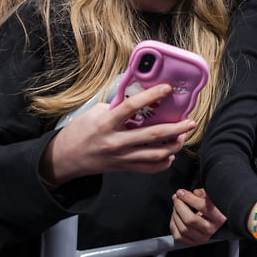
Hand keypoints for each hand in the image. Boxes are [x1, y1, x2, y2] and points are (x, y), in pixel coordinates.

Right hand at [39, 84, 191, 186]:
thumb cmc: (80, 131)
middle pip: (153, 135)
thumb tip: (141, 98)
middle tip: (190, 121)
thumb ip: (117, 106)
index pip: (132, 106)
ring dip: (175, 145)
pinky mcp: (125, 168)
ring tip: (183, 135)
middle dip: (176, 128)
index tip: (167, 88)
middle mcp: (116, 141)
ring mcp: (122, 157)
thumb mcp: (95, 112)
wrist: (66, 158)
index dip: (151, 96)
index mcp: (106, 123)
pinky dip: (164, 161)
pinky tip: (170, 153)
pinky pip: (151, 168)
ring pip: (156, 154)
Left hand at [170, 188, 226, 245]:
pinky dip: (173, 225)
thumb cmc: (214, 208)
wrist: (216, 223)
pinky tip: (175, 217)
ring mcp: (202, 238)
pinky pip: (178, 237)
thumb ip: (205, 194)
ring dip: (175, 215)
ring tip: (176, 206)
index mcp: (220, 218)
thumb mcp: (213, 198)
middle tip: (177, 198)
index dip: (189, 198)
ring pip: (183, 229)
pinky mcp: (193, 243)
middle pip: (190, 219)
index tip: (181, 192)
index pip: (202, 207)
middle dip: (179, 206)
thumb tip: (195, 192)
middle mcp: (211, 230)